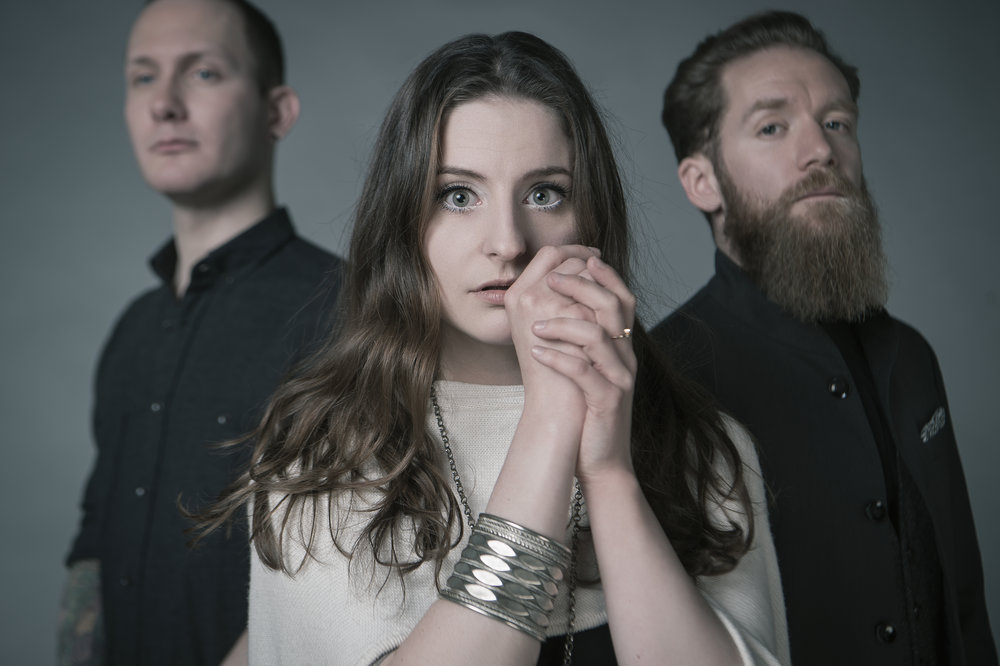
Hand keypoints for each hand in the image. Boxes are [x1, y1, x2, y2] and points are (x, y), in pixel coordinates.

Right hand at [505, 245, 598, 418]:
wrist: (555, 404)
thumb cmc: (553, 371)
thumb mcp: (546, 330)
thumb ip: (555, 301)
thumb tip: (584, 269)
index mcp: (516, 296)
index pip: (548, 254)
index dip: (574, 251)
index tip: (592, 258)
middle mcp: (525, 296)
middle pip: (568, 259)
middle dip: (591, 265)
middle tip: (605, 270)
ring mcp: (545, 305)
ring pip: (585, 274)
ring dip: (601, 282)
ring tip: (610, 294)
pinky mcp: (568, 318)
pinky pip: (596, 294)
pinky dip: (609, 300)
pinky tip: (613, 309)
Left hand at [528, 255, 637, 479]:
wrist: (601, 459)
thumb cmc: (587, 410)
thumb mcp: (589, 368)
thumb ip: (584, 338)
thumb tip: (560, 302)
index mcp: (623, 346)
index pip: (622, 297)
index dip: (605, 274)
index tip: (580, 258)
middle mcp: (627, 357)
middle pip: (613, 307)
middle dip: (580, 287)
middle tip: (550, 281)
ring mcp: (620, 378)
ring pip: (597, 336)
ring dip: (562, 324)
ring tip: (535, 326)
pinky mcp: (607, 400)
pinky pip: (583, 371)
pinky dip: (557, 358)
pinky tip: (536, 352)